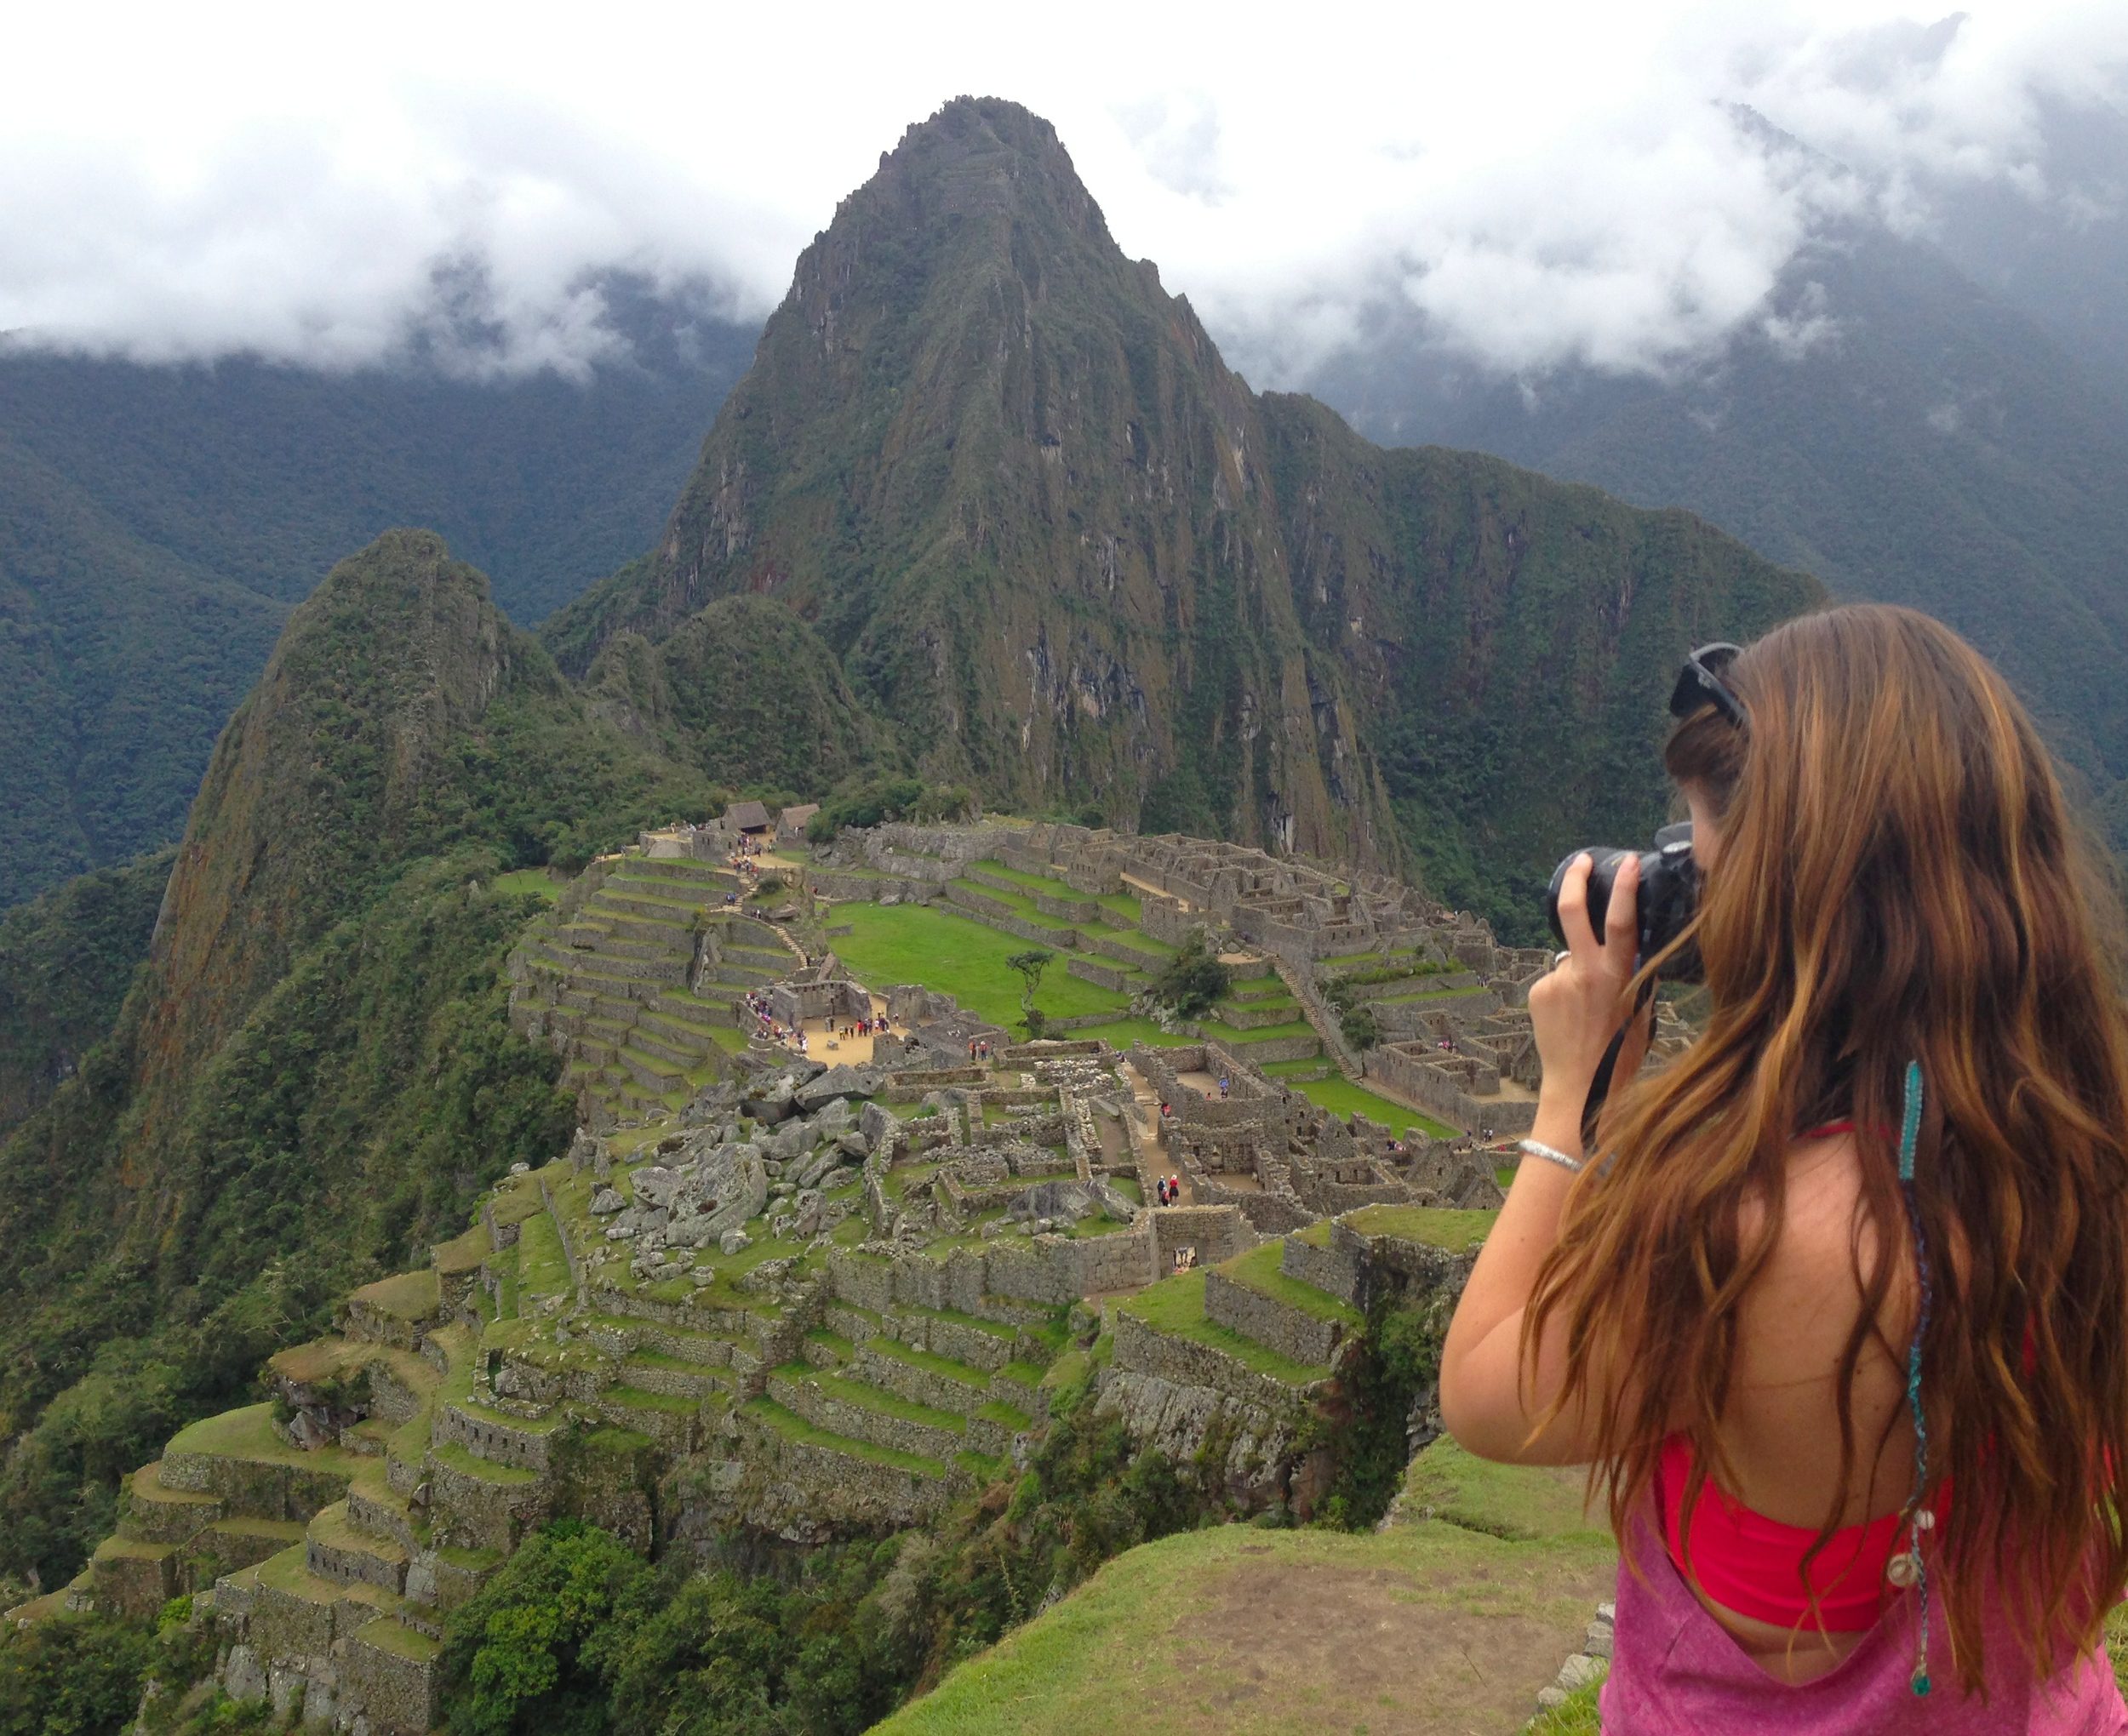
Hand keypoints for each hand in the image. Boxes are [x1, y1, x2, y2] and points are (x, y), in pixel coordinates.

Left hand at [1528, 853, 1641, 1103]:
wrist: (1580, 1089)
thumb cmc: (1619, 1054)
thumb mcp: (1641, 1011)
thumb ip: (1632, 976)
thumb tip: (1629, 950)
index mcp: (1616, 976)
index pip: (1622, 921)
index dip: (1624, 887)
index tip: (1625, 862)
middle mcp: (1583, 972)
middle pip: (1572, 911)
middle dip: (1576, 880)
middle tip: (1581, 862)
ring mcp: (1555, 981)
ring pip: (1568, 959)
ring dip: (1578, 972)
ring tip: (1585, 1011)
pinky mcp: (1537, 992)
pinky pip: (1554, 980)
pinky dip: (1562, 991)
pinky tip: (1568, 1019)